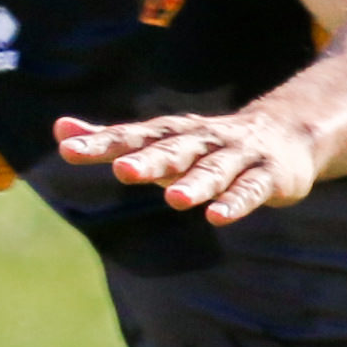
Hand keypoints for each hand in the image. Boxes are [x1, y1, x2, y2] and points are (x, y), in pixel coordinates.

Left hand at [56, 107, 318, 224]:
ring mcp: (237, 156)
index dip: (102, 142)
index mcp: (173, 134)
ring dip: (194, 183)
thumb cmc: (207, 143)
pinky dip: (235, 202)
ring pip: (213, 170)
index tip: (68, 149)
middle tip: (122, 170)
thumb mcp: (160, 140)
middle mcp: (201, 141)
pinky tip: (217, 217)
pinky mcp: (267, 176)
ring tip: (173, 200)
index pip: (133, 136)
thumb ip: (113, 139)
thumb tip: (59, 130)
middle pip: (172, 149)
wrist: (287, 133)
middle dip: (148, 160)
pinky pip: (250, 190)